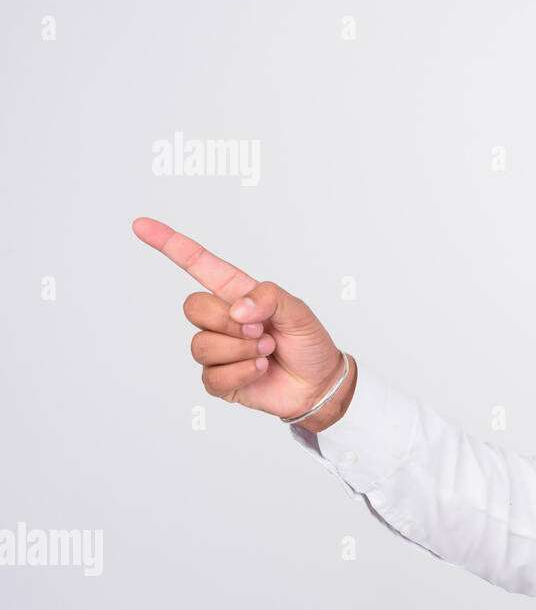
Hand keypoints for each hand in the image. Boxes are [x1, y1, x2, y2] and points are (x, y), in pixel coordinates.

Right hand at [132, 217, 356, 431]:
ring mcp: (217, 350)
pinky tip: (260, 369)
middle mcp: (222, 319)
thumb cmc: (308, 342)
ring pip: (202, 345)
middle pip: (193, 307)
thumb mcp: (298, 310)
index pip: (197, 265)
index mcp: (237, 294)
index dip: (169, 244)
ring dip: (241, 349)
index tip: (141, 225)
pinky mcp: (217, 379)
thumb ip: (269, 298)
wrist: (319, 383)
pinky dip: (242, 372)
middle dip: (229, 321)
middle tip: (262, 331)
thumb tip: (237, 310)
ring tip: (266, 351)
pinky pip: (212, 375)